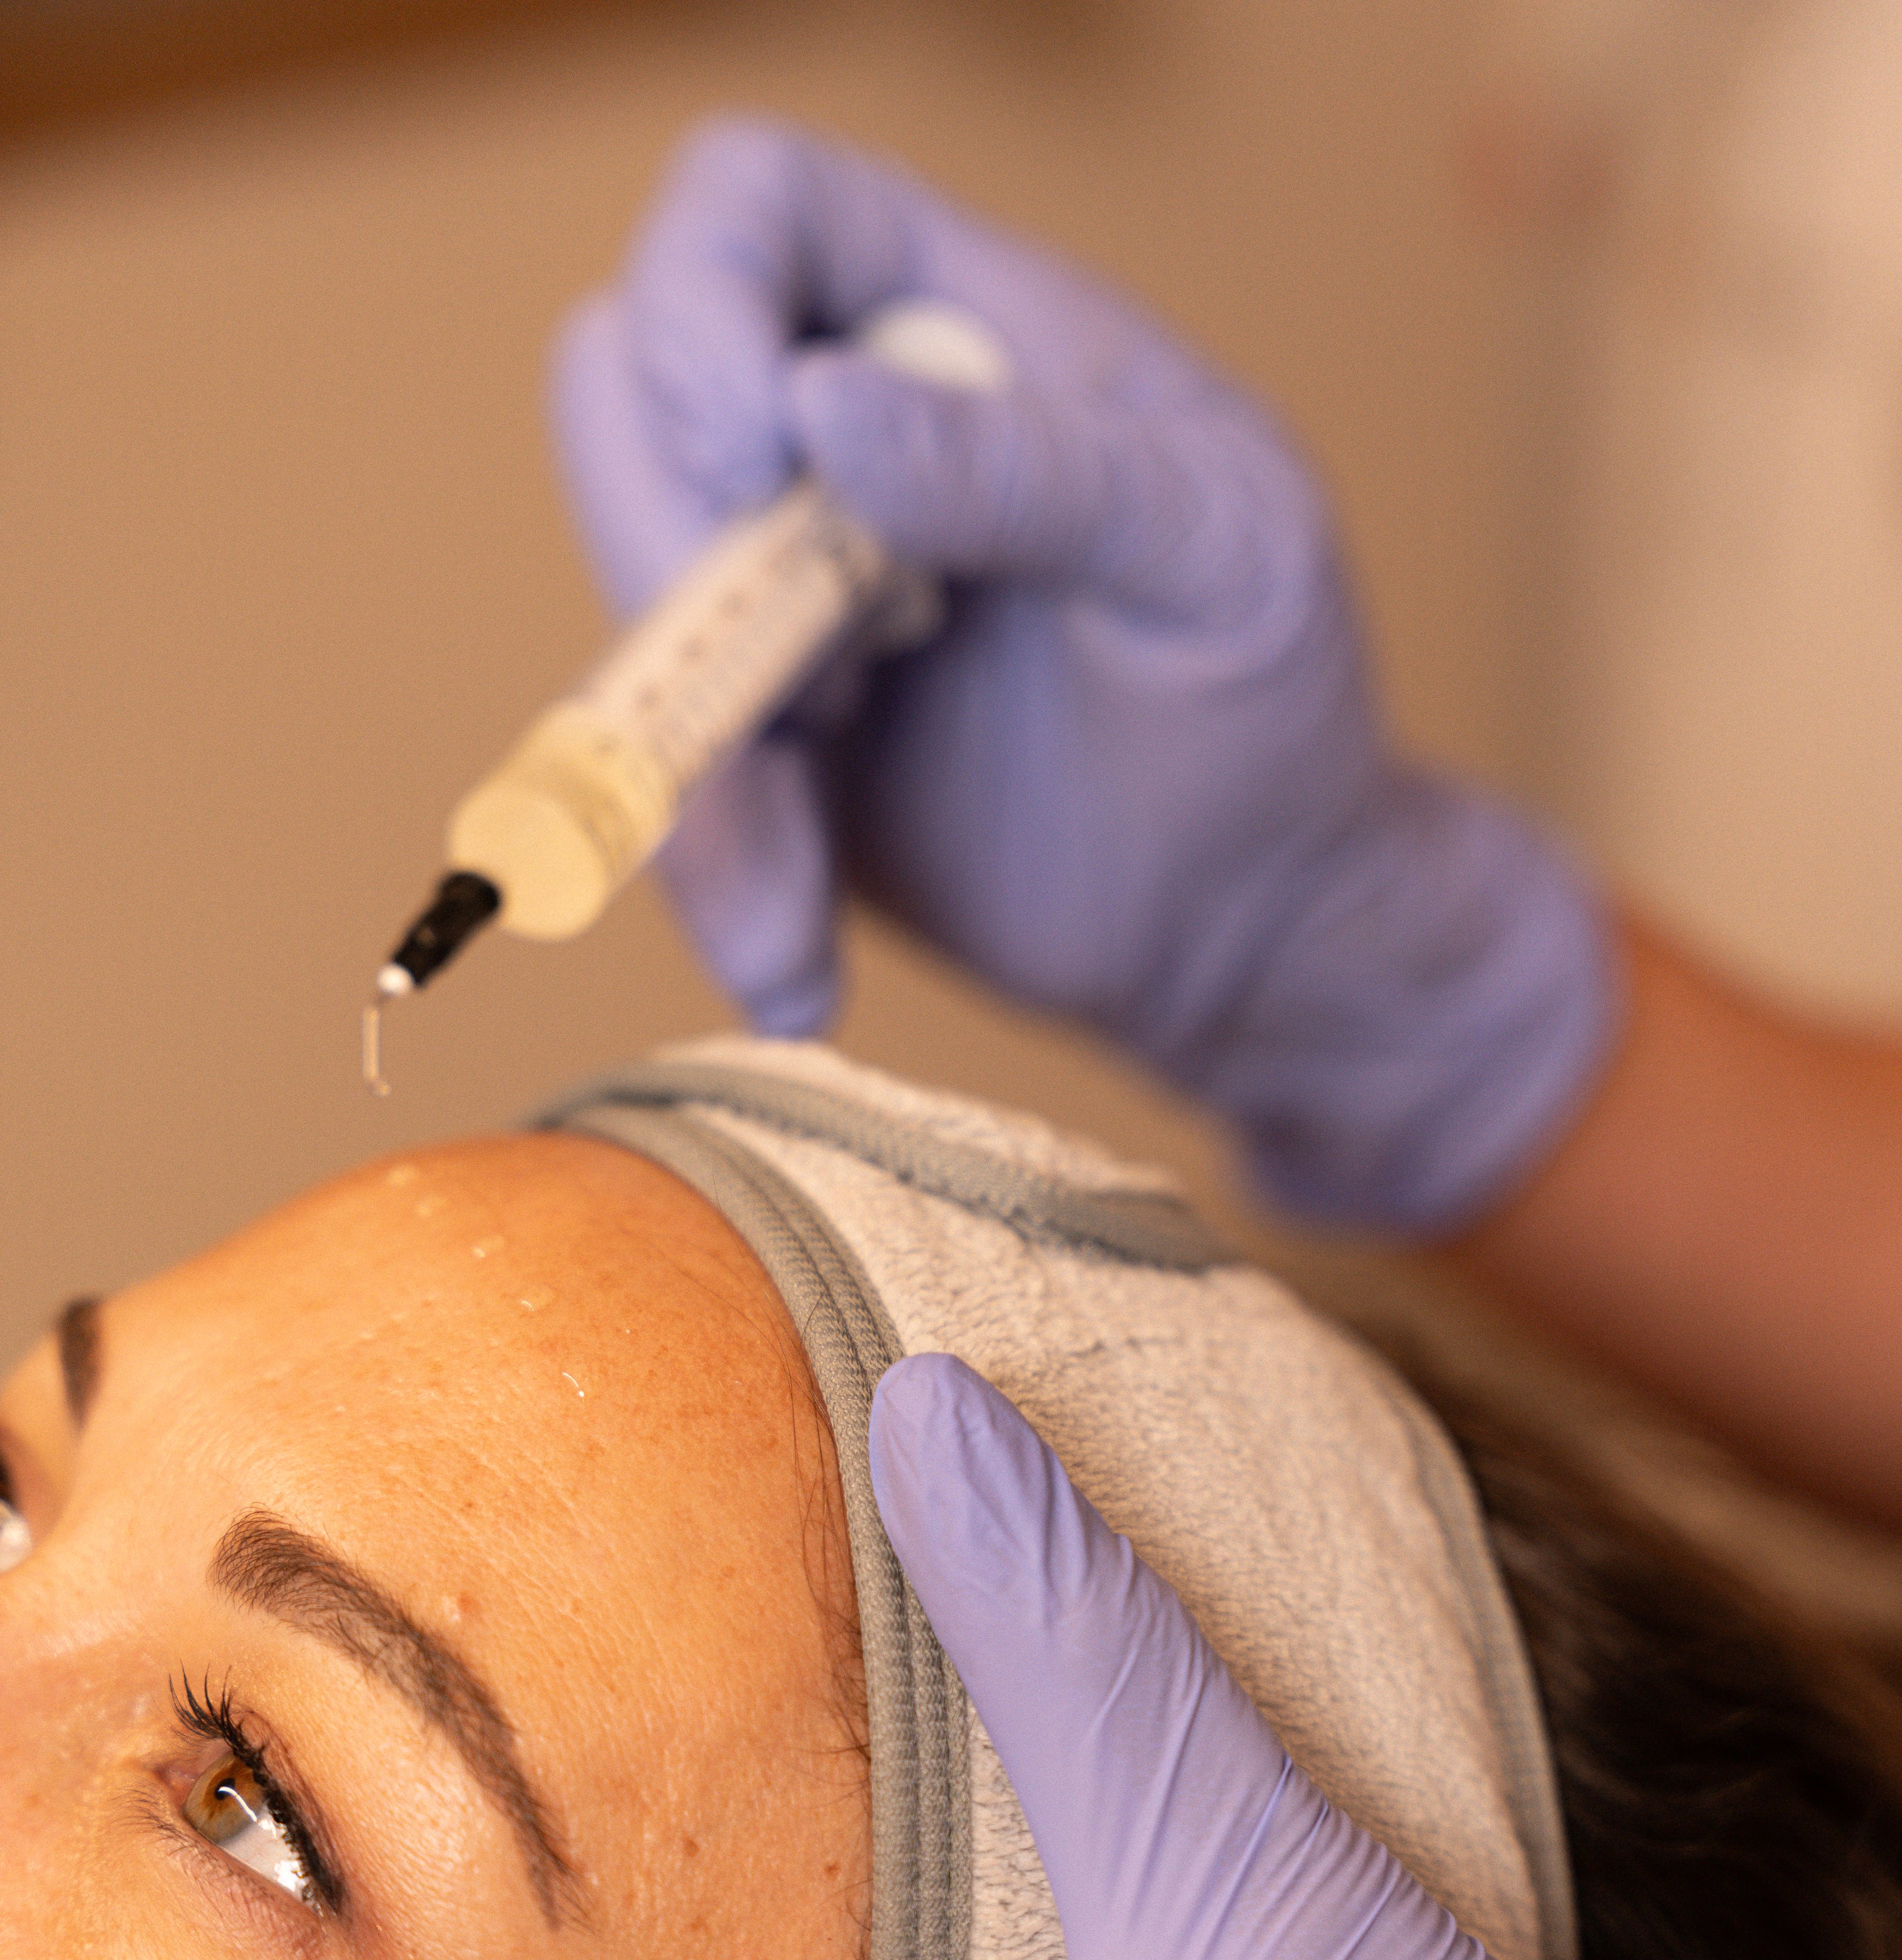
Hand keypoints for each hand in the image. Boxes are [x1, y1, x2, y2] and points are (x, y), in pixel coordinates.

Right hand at [552, 118, 1614, 1230]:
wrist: (1252, 918)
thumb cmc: (1268, 696)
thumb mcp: (1215, 552)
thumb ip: (1034, 468)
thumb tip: (821, 411)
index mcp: (958, 323)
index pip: (753, 201)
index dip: (700, 301)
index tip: (761, 458)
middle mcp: (841, 439)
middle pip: (624, 400)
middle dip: (668, 564)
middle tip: (803, 708)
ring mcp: (786, 597)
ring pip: (632, 622)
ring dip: (691, 783)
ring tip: (794, 924)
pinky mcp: (767, 748)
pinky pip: (667, 786)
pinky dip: (715, 886)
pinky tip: (798, 979)